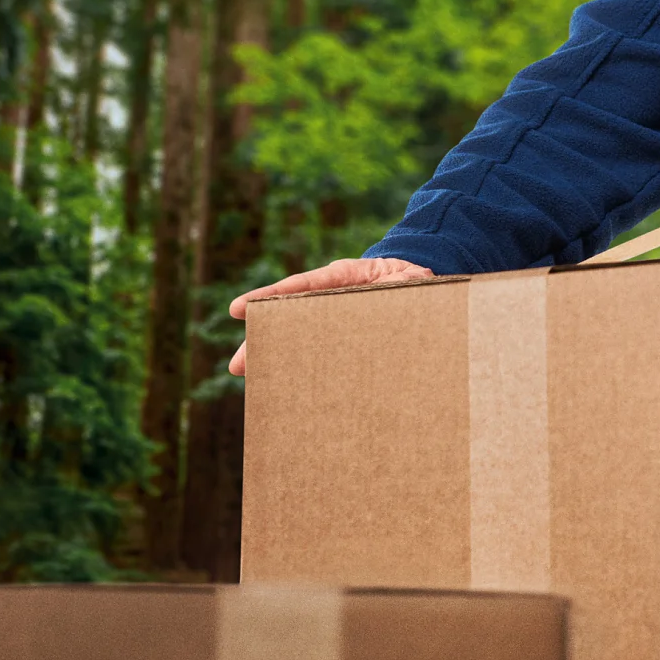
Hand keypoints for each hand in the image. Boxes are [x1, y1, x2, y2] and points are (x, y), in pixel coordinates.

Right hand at [227, 256, 432, 375]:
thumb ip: (405, 284)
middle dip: (263, 339)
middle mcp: (330, 296)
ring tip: (249, 376)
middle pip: (290, 316)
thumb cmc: (415, 280)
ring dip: (275, 355)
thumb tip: (406, 285)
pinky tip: (284, 382)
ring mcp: (332, 317)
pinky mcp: (340, 335)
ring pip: (297, 334)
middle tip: (238, 365)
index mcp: (344, 277)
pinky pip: (316, 349)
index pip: (301, 286)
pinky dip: (299, 362)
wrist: (421, 287)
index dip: (271, 296)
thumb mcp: (412, 280)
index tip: (240, 308)